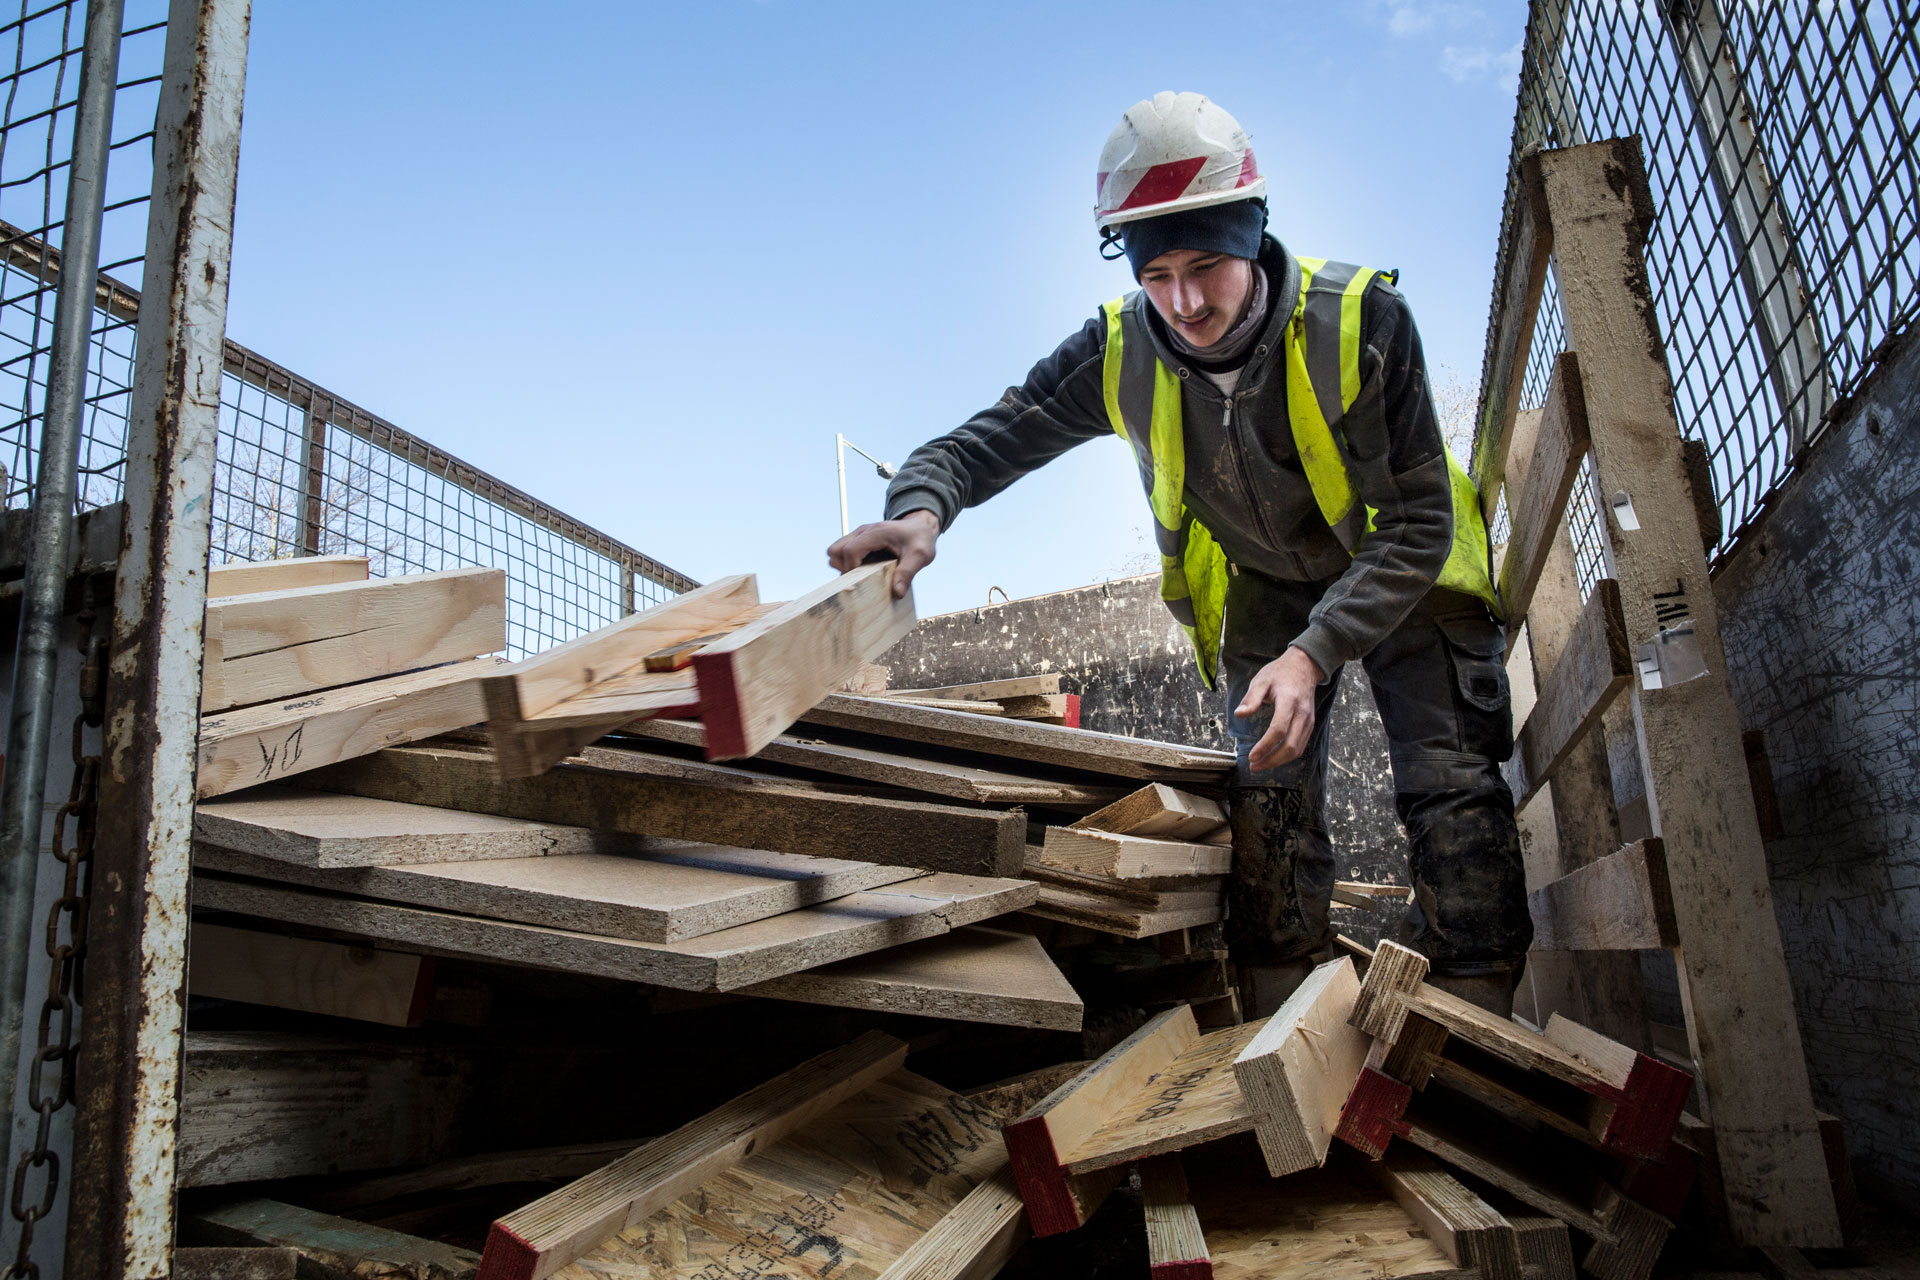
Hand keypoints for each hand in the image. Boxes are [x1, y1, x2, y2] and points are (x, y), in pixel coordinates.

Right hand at [827, 509, 938, 597]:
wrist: (921, 526)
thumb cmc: (920, 539)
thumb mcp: (920, 556)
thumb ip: (908, 573)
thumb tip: (897, 593)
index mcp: (876, 533)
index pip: (850, 551)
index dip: (851, 569)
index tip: (861, 582)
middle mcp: (863, 532)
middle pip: (835, 551)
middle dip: (843, 568)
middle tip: (861, 578)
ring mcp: (859, 536)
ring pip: (835, 552)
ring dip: (844, 566)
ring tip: (863, 575)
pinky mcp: (860, 542)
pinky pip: (843, 554)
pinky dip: (849, 564)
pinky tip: (867, 571)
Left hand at [1234, 647, 1325, 771]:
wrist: (1304, 667)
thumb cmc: (1280, 673)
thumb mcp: (1261, 680)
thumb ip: (1251, 698)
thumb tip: (1239, 714)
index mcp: (1289, 701)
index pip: (1279, 730)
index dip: (1265, 746)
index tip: (1252, 756)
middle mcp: (1302, 714)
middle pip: (1290, 745)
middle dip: (1271, 760)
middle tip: (1254, 766)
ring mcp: (1308, 721)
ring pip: (1297, 749)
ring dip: (1279, 761)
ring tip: (1261, 765)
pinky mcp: (1310, 725)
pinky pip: (1300, 746)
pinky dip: (1287, 756)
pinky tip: (1273, 758)